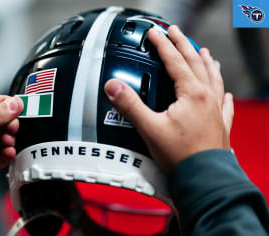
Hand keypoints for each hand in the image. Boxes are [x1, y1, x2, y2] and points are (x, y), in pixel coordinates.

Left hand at [0, 95, 23, 184]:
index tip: (20, 106)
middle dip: (9, 123)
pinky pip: (1, 155)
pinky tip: (7, 151)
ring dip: (8, 138)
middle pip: (0, 120)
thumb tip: (14, 104)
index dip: (6, 104)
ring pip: (2, 138)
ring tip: (7, 140)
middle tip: (13, 126)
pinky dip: (7, 153)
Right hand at [104, 26, 233, 172]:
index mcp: (191, 94)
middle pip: (195, 62)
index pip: (174, 61)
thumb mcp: (149, 128)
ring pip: (213, 78)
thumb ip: (130, 105)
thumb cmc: (181, 156)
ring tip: (202, 51)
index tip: (155, 33)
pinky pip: (225, 102)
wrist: (205, 178)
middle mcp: (207, 97)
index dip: (163, 44)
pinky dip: (224, 93)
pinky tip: (226, 92)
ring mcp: (216, 110)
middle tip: (174, 32)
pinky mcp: (220, 124)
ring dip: (206, 62)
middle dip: (183, 44)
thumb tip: (113, 87)